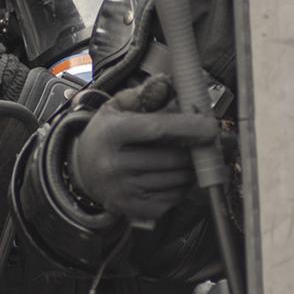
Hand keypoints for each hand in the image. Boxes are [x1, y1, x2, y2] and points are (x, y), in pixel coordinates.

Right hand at [70, 76, 217, 223]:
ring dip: (191, 167)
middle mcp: (114, 165)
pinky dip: (182, 186)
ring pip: (177, 180)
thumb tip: (168, 83)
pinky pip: (173, 198)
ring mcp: (124, 191)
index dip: (188, 128)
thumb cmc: (107, 134)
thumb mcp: (117, 107)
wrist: (83, 171)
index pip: (157, 130)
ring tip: (186, 155)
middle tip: (206, 141)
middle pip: (173, 158)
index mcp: (112, 134)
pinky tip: (174, 174)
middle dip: (196, 149)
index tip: (210, 126)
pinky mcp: (134, 210)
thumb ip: (144, 94)